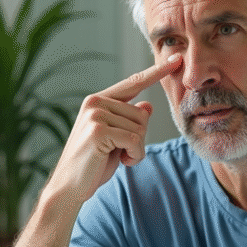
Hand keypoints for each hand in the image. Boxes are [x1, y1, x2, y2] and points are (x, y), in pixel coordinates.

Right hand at [47, 53, 181, 204]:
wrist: (69, 187)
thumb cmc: (93, 164)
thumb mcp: (116, 140)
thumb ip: (129, 121)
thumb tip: (147, 105)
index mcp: (98, 101)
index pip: (133, 83)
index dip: (157, 72)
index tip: (177, 59)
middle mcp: (95, 103)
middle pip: (142, 114)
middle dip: (138, 138)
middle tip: (119, 151)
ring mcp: (96, 115)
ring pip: (140, 128)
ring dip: (136, 149)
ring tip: (117, 157)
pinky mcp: (99, 130)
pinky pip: (136, 140)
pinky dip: (135, 156)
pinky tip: (121, 162)